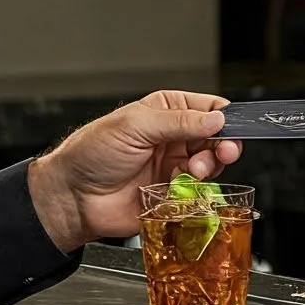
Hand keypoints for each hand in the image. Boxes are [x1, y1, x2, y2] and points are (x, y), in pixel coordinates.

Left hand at [28, 91, 241, 248]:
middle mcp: (174, 137)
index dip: (225, 117)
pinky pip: (199, 192)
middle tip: (222, 152)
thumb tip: (216, 119)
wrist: (74, 197)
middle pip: (218, 138)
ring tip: (192, 171)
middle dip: (223, 145)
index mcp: (166, 111)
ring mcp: (174, 165)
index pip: (209, 108)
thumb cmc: (92, 154)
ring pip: (212, 165)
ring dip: (208, 167)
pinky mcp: (173, 193)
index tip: (230, 128)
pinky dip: (196, 190)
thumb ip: (178, 122)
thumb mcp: (136, 126)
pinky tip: (180, 186)